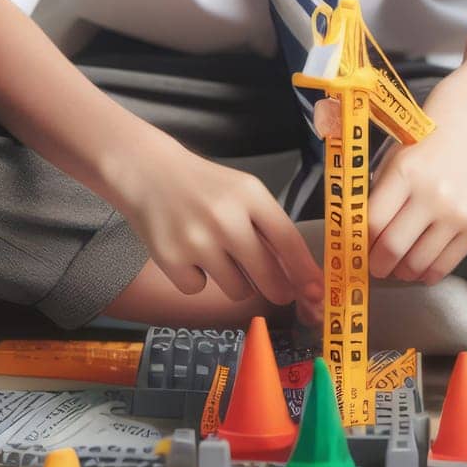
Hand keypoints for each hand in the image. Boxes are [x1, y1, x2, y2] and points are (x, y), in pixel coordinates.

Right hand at [112, 142, 322, 309]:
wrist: (149, 173)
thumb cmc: (206, 187)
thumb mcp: (244, 192)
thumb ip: (270, 227)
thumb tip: (299, 273)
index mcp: (250, 195)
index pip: (288, 240)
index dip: (305, 270)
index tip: (316, 291)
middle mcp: (225, 217)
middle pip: (267, 273)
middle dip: (278, 289)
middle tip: (281, 293)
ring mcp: (196, 239)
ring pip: (237, 289)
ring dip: (235, 282)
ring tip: (219, 255)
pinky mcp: (170, 258)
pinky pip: (199, 290)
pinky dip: (197, 279)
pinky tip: (189, 254)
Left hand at [367, 118, 466, 285]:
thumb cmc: (424, 146)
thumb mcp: (392, 163)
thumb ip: (377, 200)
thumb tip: (361, 242)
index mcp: (406, 173)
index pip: (373, 223)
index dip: (360, 243)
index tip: (357, 251)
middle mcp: (434, 194)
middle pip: (393, 247)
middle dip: (378, 264)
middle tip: (375, 266)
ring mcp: (458, 213)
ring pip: (419, 263)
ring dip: (402, 272)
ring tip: (398, 268)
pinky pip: (446, 264)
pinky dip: (428, 273)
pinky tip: (420, 268)